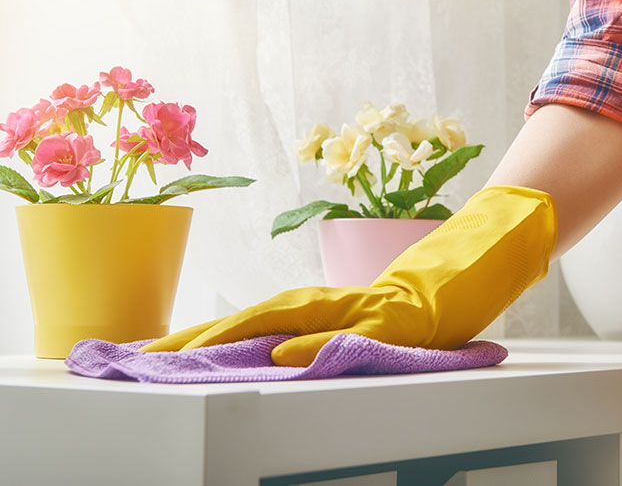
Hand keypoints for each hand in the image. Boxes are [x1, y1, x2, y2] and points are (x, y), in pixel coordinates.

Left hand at [140, 185, 557, 365]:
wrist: (466, 276)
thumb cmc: (410, 305)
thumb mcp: (357, 325)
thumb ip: (316, 334)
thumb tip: (267, 352)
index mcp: (316, 305)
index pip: (248, 318)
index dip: (200, 332)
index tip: (153, 351)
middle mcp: (328, 302)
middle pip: (253, 315)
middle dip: (198, 335)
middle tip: (146, 355)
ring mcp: (357, 308)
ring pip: (287, 319)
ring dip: (235, 333)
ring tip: (189, 350)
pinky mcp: (390, 319)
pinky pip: (346, 333)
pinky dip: (311, 341)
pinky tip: (281, 351)